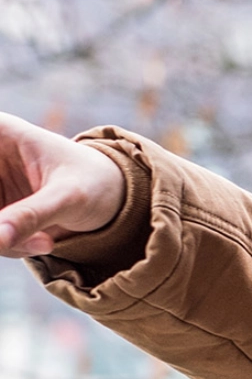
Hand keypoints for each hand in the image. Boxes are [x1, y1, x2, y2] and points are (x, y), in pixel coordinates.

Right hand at [0, 113, 126, 256]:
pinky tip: (42, 242)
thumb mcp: (68, 198)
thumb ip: (31, 216)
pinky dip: (9, 246)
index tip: (6, 220)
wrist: (113, 198)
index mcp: (0, 132)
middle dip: (1, 228)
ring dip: (5, 243)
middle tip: (32, 243)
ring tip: (45, 242)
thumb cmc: (95, 183)